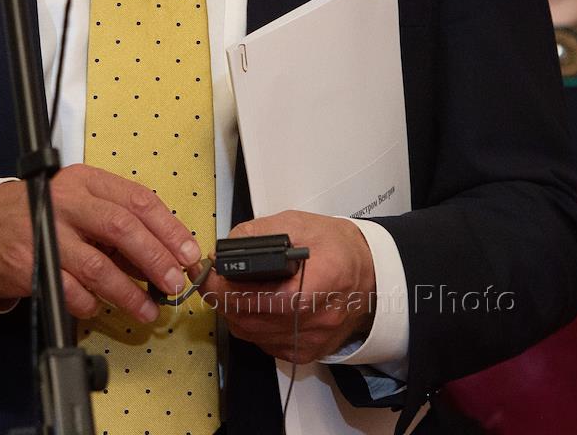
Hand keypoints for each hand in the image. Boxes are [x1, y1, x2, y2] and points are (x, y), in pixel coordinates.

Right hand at [0, 164, 201, 323]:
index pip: (137, 199)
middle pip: (121, 228)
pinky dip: (90, 304)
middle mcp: (67, 202)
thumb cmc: (44, 213)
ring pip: (98, 266)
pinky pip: (70, 291)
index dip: (168, 228)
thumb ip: (119, 223)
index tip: (188, 253)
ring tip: (149, 310)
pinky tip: (99, 308)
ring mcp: (47, 232)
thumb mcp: (82, 204)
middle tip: (174, 283)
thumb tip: (166, 254)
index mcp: (87, 181)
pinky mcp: (30, 264)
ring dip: (129, 292)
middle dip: (154, 259)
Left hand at [199, 211, 375, 362]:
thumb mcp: (298, 223)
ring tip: (230, 288)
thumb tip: (226, 247)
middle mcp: (317, 318)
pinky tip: (252, 305)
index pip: (263, 296)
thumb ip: (259, 233)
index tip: (207, 273)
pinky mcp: (306, 352)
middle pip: (251, 319)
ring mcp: (311, 340)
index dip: (226, 287)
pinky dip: (251, 325)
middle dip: (222, 298)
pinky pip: (264, 343)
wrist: (370, 274)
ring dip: (233, 313)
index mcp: (319, 281)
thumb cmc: (337, 247)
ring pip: (253, 335)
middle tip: (211, 278)